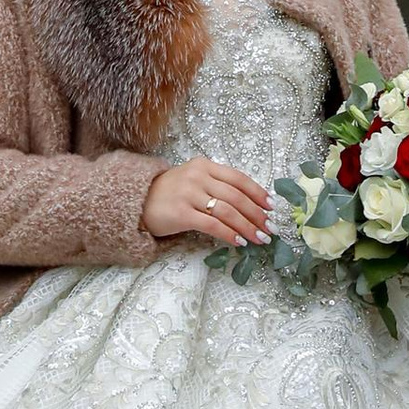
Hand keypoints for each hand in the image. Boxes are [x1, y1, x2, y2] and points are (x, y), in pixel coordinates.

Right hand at [144, 157, 275, 249]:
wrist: (136, 201)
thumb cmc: (170, 193)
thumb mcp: (194, 180)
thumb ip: (217, 185)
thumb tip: (250, 204)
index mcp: (204, 165)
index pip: (238, 178)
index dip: (258, 193)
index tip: (271, 207)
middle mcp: (198, 176)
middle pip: (236, 197)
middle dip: (257, 214)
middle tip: (270, 228)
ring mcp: (189, 194)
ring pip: (227, 212)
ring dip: (247, 227)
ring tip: (259, 238)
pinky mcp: (181, 213)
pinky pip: (212, 225)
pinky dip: (229, 234)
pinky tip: (239, 242)